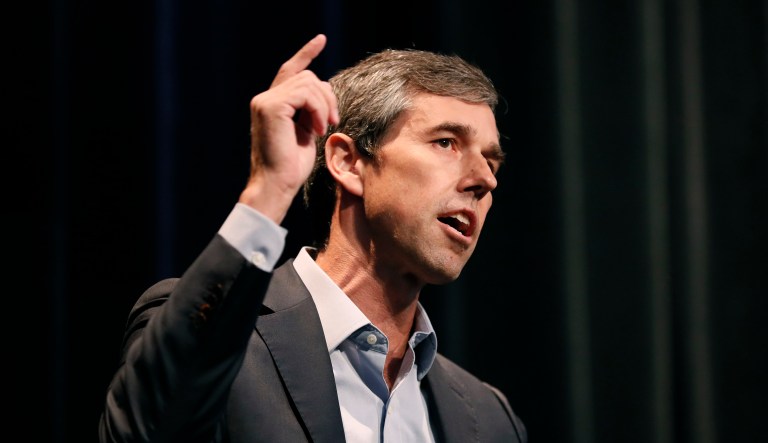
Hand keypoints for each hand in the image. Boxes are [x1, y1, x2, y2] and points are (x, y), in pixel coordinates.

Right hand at [239, 34, 338, 223]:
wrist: (277, 185)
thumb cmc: (291, 167)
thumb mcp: (305, 133)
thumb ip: (309, 111)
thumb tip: (323, 94)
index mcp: (272, 104)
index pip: (290, 71)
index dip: (306, 54)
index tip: (321, 40)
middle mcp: (265, 98)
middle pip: (307, 77)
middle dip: (327, 96)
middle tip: (332, 121)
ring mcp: (265, 101)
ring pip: (309, 82)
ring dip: (324, 105)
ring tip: (322, 127)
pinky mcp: (271, 106)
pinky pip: (306, 93)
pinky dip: (318, 109)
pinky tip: (316, 128)